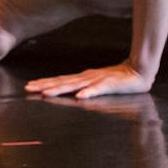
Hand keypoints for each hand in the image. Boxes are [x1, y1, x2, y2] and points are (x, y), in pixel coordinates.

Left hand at [25, 63, 154, 99]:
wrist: (139, 71)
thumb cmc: (118, 78)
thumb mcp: (97, 83)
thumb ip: (85, 87)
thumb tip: (72, 92)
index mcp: (83, 78)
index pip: (60, 80)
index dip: (44, 83)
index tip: (29, 86)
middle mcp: (86, 78)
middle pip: (62, 82)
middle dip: (45, 85)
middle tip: (28, 88)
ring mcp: (97, 80)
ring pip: (75, 86)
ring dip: (60, 89)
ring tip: (46, 93)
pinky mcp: (109, 85)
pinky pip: (97, 90)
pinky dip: (88, 93)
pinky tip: (80, 97)